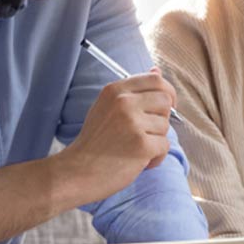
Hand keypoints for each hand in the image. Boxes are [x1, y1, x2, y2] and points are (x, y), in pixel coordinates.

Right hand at [61, 69, 177, 198]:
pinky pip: (164, 146)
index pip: (155, 80)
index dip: (166, 92)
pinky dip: (155, 158)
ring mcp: (133, 123)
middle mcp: (124, 102)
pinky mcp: (141, 144)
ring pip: (165, 126)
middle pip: (165, 100)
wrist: (76, 172)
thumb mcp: (107, 108)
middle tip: (146, 133)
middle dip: (162, 118)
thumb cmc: (94, 143)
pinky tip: (138, 161)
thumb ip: (132, 91)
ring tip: (135, 150)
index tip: (164, 106)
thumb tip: (157, 71)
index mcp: (115, 90)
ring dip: (156, 141)